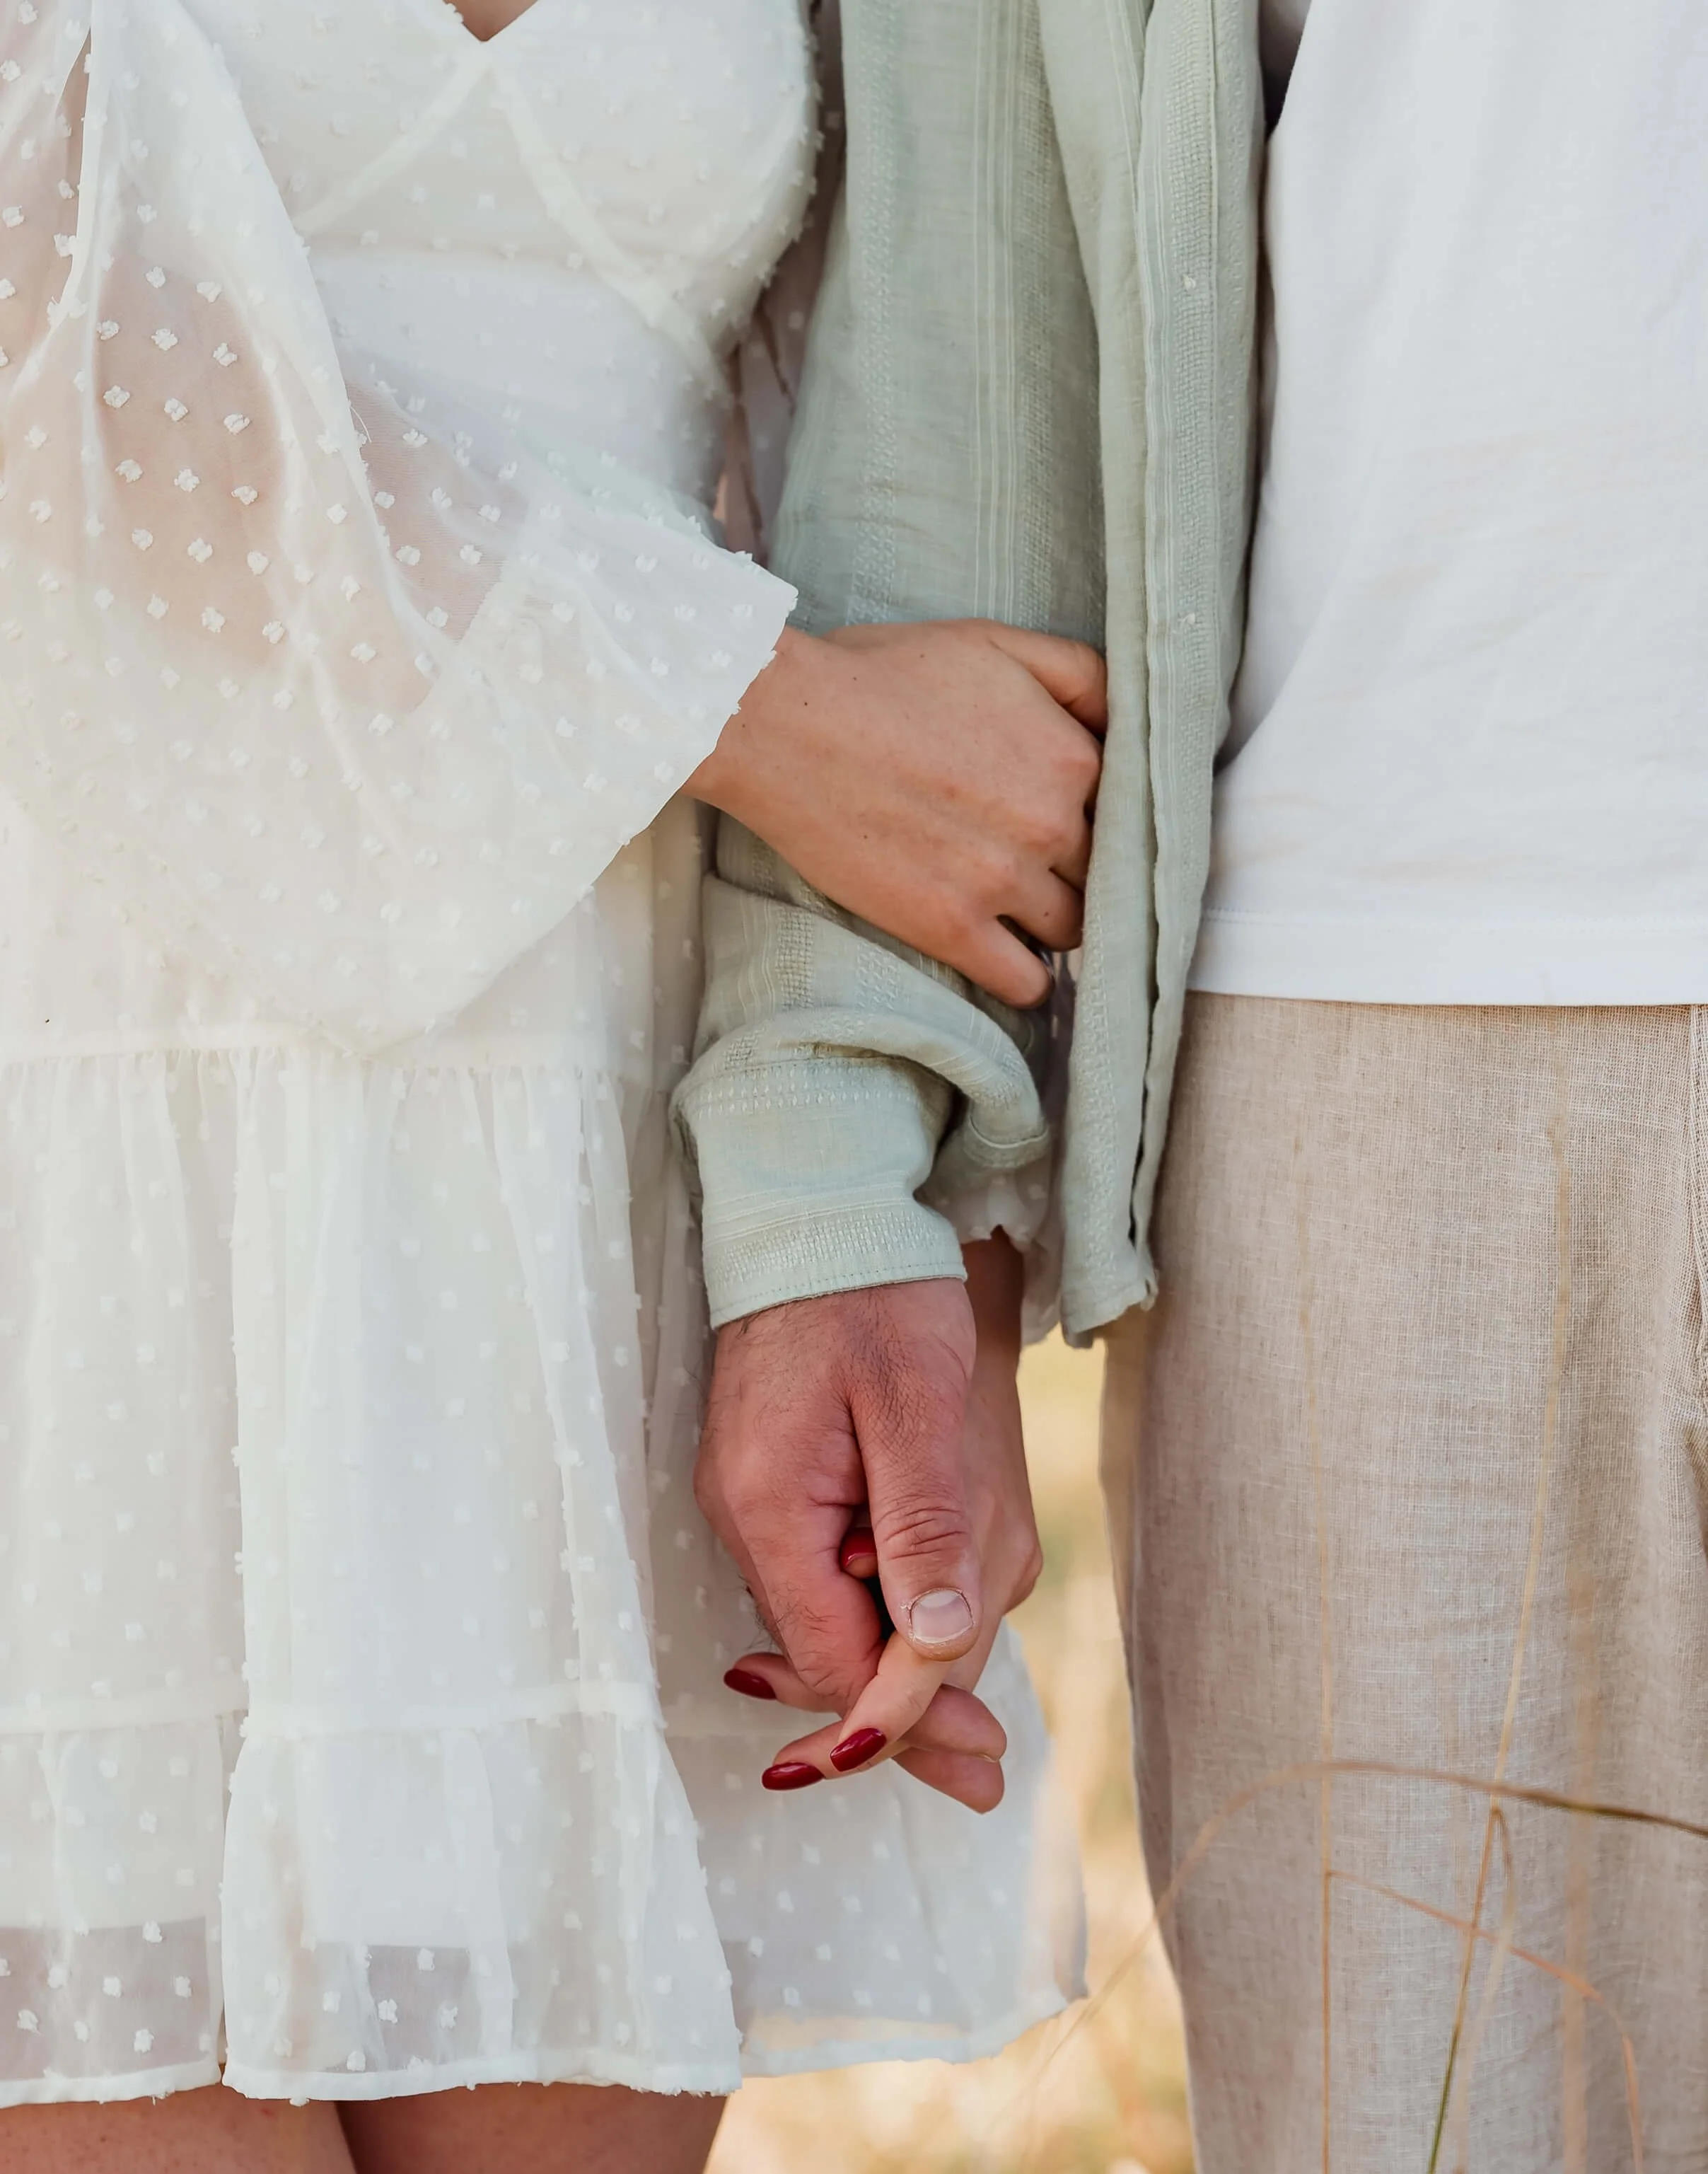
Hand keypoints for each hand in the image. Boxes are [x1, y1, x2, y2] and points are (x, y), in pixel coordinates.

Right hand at [688, 620, 1105, 1008]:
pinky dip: (1026, 979)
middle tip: (1041, 861)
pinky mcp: (951, 928)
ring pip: (1072, 930)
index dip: (1100, 812)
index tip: (1071, 814)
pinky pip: (1024, 983)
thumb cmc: (882, 676)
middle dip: (1081, 868)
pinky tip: (1010, 959)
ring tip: (1025, 911)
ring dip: (1057, 923)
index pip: (1127, 808)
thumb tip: (1134, 717)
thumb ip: (1082, 675)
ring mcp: (1003, 882)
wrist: (786, 725)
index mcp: (1072, 755)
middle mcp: (1052, 824)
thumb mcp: (997, 644)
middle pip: (1104, 872)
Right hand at [697, 1241, 1041, 1810]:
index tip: (984, 1756)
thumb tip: (936, 1648)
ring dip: (904, 1650)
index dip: (907, 1716)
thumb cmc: (875, 1292)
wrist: (822, 1208)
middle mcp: (749, 1516)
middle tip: (990, 1770)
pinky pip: (832, 1572)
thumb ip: (922, 1527)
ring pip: (834, 1616)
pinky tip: (936, 1614)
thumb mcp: (916, 1405)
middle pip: (829, 1652)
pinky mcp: (779, 1482)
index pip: (832, 1657)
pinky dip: (885, 1600)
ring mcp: (758, 1500)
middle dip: (909, 1707)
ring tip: (978, 1705)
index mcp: (771, 1506)